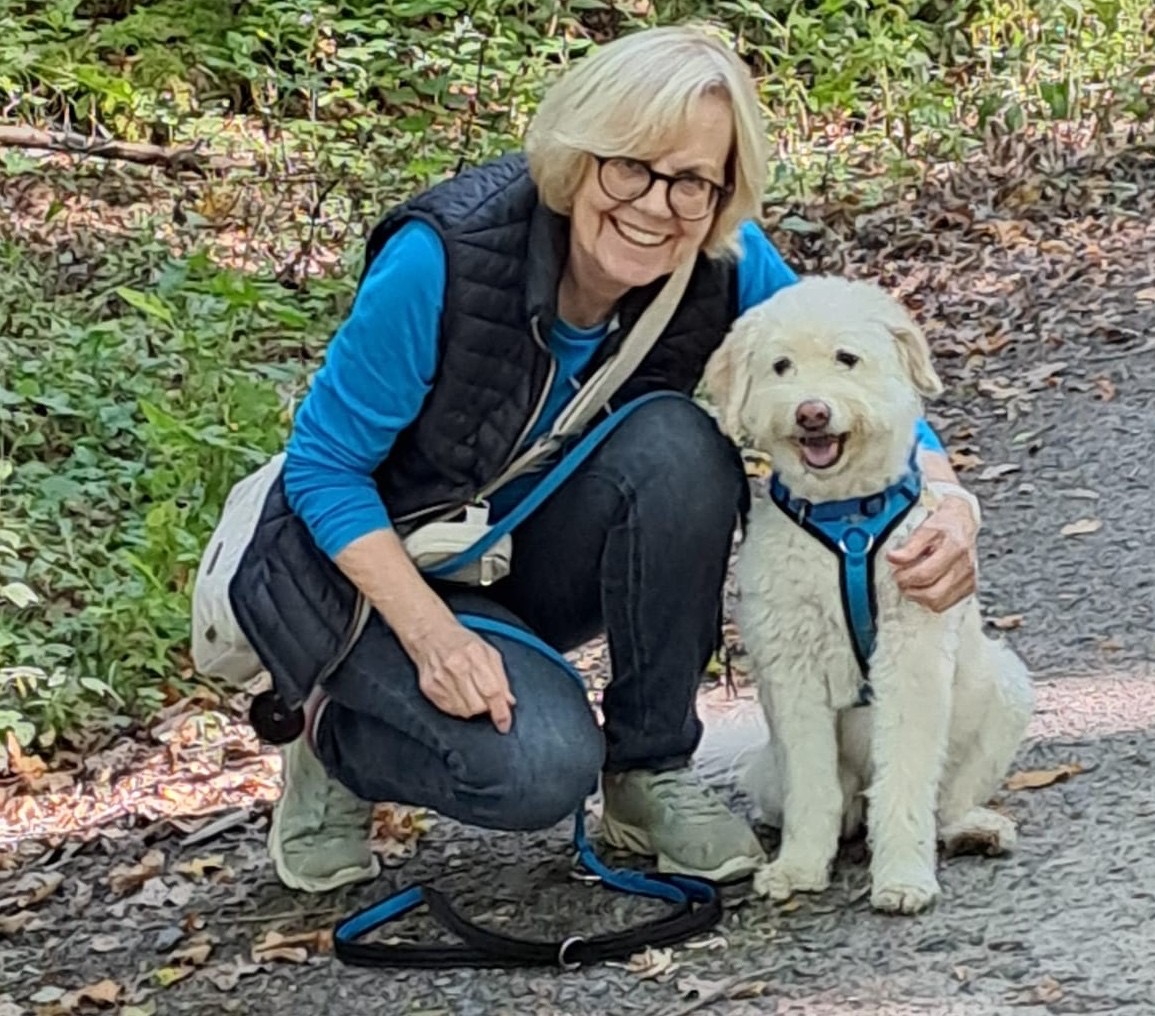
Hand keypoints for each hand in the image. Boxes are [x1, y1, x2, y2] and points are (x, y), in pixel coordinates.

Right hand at [407, 619, 516, 732]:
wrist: (430, 634)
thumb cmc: (462, 642)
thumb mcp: (488, 652)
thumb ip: (500, 677)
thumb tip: (509, 701)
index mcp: (475, 656)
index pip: (492, 691)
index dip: (501, 712)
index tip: (505, 724)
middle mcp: (456, 668)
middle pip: (477, 706)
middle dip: (486, 707)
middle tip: (484, 697)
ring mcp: (440, 679)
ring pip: (464, 711)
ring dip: (472, 708)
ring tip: (470, 692)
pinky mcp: (430, 689)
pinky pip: (450, 710)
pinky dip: (459, 707)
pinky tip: (459, 694)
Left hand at [886, 496, 978, 611]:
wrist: (963, 523)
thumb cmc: (944, 525)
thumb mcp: (925, 529)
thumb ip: (909, 546)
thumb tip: (893, 558)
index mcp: (955, 548)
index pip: (925, 574)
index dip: (905, 577)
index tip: (896, 573)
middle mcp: (966, 566)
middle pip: (933, 593)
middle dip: (910, 590)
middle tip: (901, 581)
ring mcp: (970, 579)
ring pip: (938, 603)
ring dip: (918, 597)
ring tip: (910, 585)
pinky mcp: (969, 588)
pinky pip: (945, 604)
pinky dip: (929, 599)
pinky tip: (923, 587)